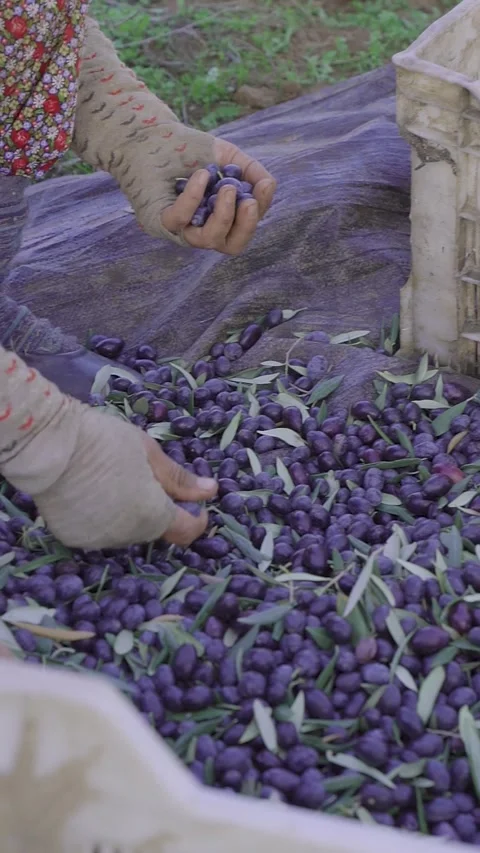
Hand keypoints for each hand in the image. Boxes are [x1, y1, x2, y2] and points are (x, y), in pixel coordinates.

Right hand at [3, 401, 216, 550]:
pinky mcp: (73, 538)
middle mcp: (127, 536)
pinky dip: (100, 517)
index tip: (193, 501)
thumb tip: (210, 493)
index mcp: (153, 515)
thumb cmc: (105, 441)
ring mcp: (98, 541)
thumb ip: (179, 479)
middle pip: (153, 528)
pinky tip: (88, 491)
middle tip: (141, 475)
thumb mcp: (148, 452)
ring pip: (125, 531)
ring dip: (127, 513)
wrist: (48, 444)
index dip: (196, 517)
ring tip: (110, 479)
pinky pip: (97, 531)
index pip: (187, 531)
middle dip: (156, 507)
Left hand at [161, 138, 275, 254]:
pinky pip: (180, 220)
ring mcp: (179, 229)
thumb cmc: (187, 149)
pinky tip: (201, 175)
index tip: (265, 186)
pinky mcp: (159, 220)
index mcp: (219, 218)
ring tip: (226, 187)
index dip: (259, 211)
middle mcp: (201, 229)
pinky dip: (193, 198)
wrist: (149, 134)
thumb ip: (250, 170)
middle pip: (232, 245)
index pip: (245, 227)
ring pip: (208, 240)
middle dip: (245, 226)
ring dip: (223, 216)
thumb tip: (269, 185)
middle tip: (248, 201)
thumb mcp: (226, 156)